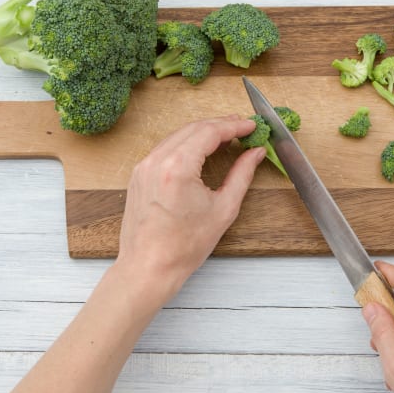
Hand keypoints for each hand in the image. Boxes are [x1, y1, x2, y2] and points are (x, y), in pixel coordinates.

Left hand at [116, 115, 265, 300]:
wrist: (149, 267)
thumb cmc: (184, 246)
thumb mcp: (224, 209)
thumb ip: (242, 175)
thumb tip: (254, 153)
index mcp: (178, 167)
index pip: (210, 132)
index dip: (234, 126)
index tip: (250, 126)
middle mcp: (157, 161)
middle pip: (193, 128)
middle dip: (220, 125)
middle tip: (242, 128)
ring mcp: (144, 166)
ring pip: (178, 135)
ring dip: (203, 132)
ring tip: (226, 136)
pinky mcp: (139, 174)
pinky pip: (165, 148)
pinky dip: (186, 143)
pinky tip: (201, 149)